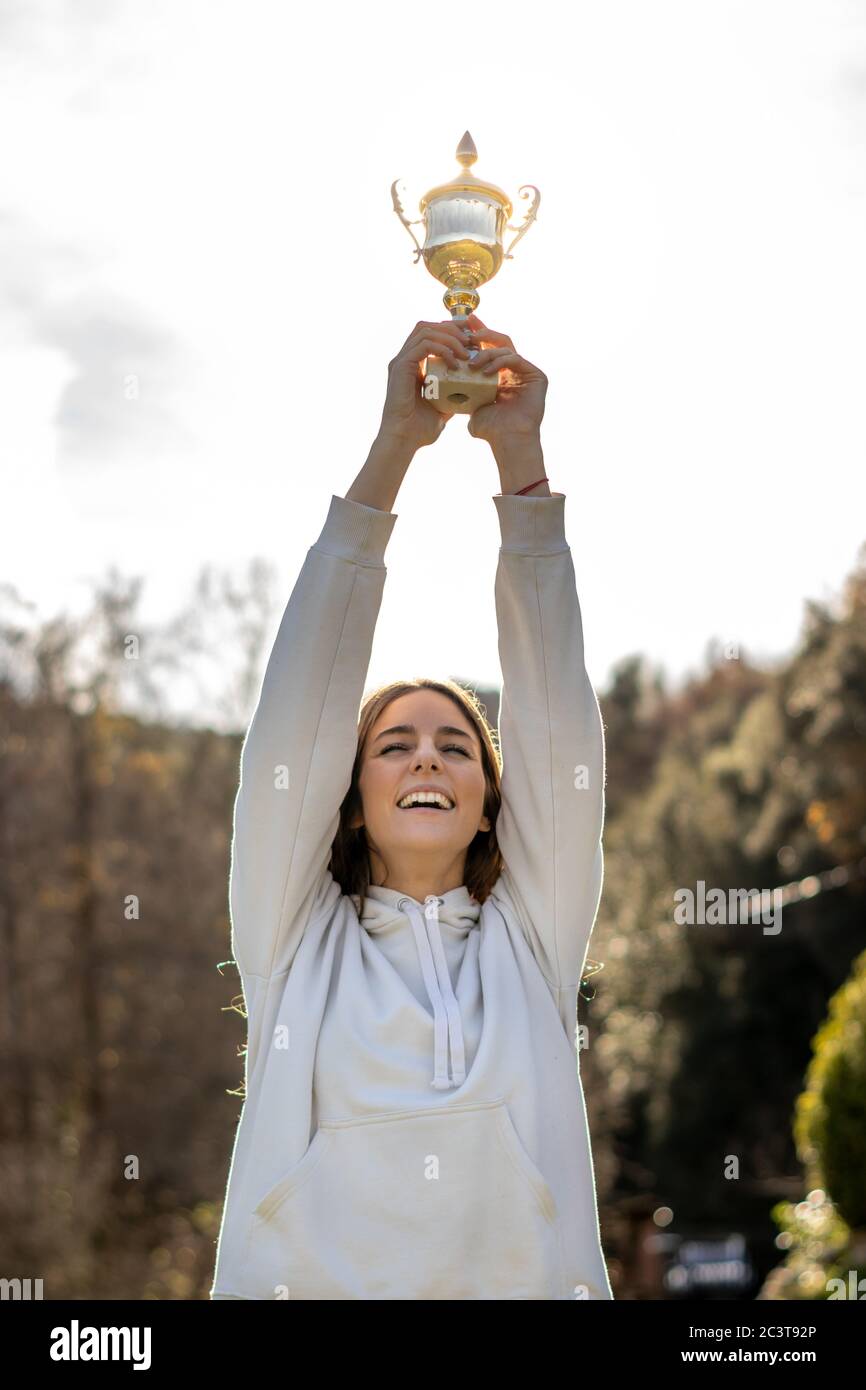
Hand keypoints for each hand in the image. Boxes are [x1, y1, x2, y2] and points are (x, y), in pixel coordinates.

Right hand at [378, 319, 472, 450]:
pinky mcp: (400, 366)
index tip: (471, 341)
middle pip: (427, 326)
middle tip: (471, 341)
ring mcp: (400, 361)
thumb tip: (470, 391)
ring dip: (450, 338)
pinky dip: (442, 349)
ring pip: (426, 331)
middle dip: (452, 328)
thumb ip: (451, 395)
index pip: (430, 334)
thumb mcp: (442, 407)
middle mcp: (404, 359)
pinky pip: (424, 346)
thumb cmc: (420, 429)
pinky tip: (454, 363)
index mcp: (412, 365)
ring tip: (466, 353)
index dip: (450, 332)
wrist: (404, 441)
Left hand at [463, 316, 547, 447]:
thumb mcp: (471, 406)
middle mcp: (515, 370)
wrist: (507, 442)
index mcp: (501, 375)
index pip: (488, 349)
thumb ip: (462, 393)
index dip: (475, 335)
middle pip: (499, 342)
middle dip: (482, 332)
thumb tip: (443, 387)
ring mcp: (527, 372)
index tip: (459, 325)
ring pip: (506, 348)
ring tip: (471, 362)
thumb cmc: (490, 430)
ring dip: (486, 351)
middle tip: (466, 329)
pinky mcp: (537, 376)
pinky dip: (498, 361)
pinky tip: (484, 371)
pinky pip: (515, 358)